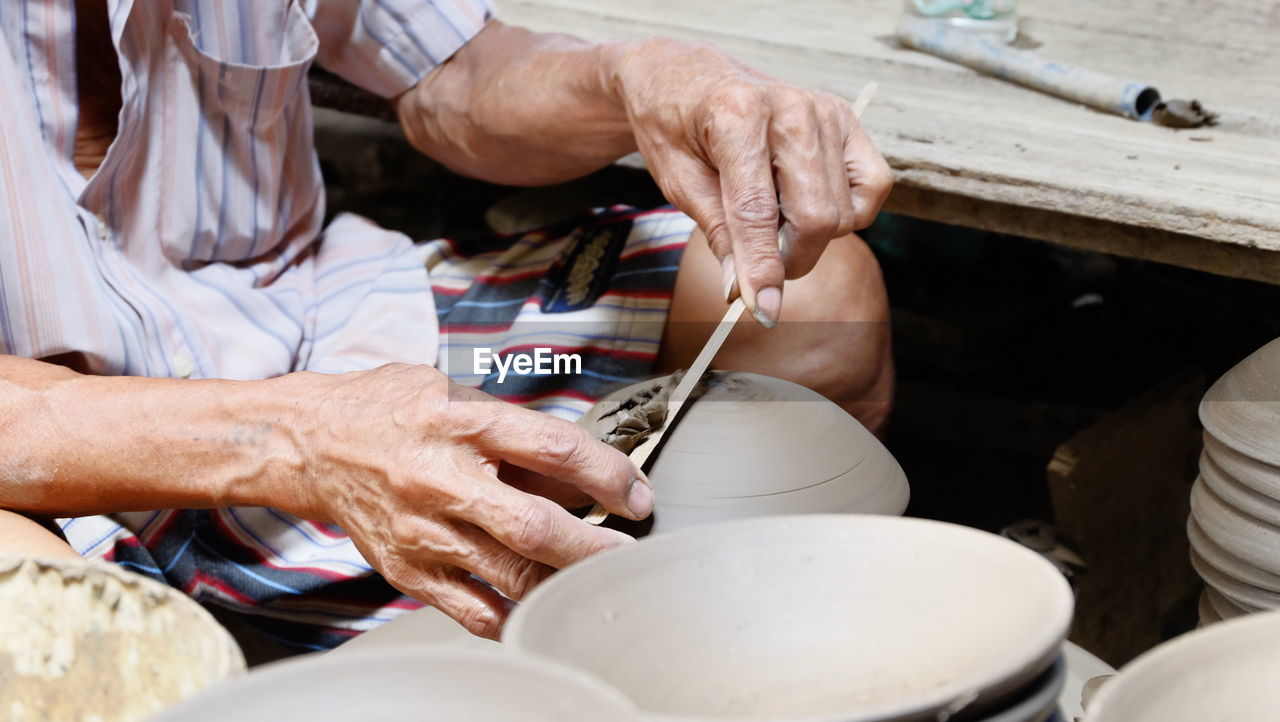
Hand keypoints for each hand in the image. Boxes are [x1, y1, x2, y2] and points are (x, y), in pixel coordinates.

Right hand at [288, 364, 649, 638]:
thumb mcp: (456, 393)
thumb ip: (516, 433)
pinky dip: (517, 616)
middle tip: (628, 549)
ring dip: (566, 581)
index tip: (636, 492)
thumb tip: (583, 473)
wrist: (314, 442)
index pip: (552, 450)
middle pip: (534, 525)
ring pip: (511, 574)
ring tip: (597, 578)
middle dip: (595, 545)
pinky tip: (544, 605)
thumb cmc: (391, 410)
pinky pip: (474, 611)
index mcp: (461, 422)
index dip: (607, 474)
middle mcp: (441, 478)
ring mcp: (423, 530)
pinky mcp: (408, 570)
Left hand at [606, 39, 893, 325]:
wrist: (688, 79)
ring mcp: (826, 112)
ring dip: (810, 236)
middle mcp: (791, 108)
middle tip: (760, 264)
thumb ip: (718, 234)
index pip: (757, 212)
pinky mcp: (848, 121)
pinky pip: (872, 188)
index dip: (762, 269)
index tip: (764, 311)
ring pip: (843, 212)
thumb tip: (746, 291)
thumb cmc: (677, 129)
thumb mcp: (678, 182)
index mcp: (737, 115)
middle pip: (816, 217)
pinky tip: (810, 205)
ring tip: (773, 215)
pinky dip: (849, 212)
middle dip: (790, 260)